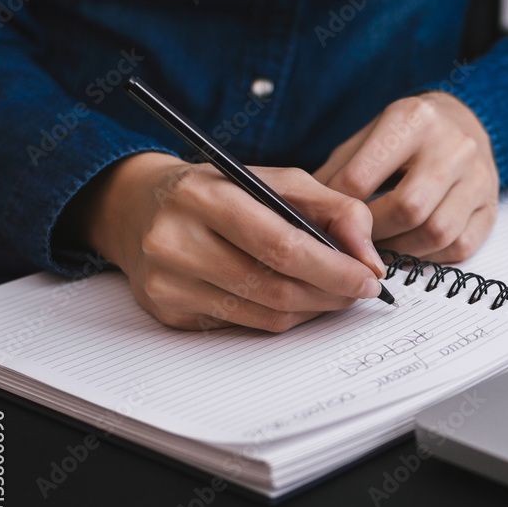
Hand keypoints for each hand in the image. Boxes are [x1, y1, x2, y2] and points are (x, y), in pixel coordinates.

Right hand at [76, 152, 386, 331]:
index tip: (369, 277)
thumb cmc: (218, 191)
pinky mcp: (169, 312)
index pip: (281, 246)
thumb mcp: (277, 180)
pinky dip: (281, 316)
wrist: (137, 207)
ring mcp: (168, 283)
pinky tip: (292, 297)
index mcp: (205, 197)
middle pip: (276, 288)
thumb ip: (334, 209)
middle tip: (359, 289)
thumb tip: (370, 258)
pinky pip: (245, 326)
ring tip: (332, 292)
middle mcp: (176, 241)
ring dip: (312, 308)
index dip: (334, 269)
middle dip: (331, 293)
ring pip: (265, 315)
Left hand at [314, 91, 498, 262]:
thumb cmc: (406, 136)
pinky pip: (460, 246)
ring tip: (382, 250)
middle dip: (375, 235)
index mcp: (413, 119)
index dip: (339, 210)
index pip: (363, 178)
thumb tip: (310, 217)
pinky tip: (412, 249)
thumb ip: (339, 171)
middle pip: (407, 208)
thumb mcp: (369, 136)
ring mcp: (478, 177)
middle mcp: (452, 145)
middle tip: (356, 244)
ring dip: (402, 251)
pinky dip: (431, 258)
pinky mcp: (491, 206)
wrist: (463, 122)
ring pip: (437, 232)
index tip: (327, 225)